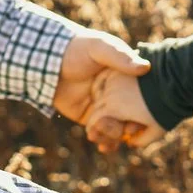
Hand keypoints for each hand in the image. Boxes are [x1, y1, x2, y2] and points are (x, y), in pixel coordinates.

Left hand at [53, 29, 149, 151]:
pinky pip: (102, 134)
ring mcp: (105, 108)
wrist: (47, 61)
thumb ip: (120, 57)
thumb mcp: (100, 47)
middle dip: (129, 127)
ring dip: (114, 136)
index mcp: (127, 77)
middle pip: (133, 117)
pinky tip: (102, 144)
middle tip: (124, 131)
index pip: (144, 98)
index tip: (138, 119)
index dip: (144, 111)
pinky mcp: (91, 119)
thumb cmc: (76, 49)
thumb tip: (145, 68)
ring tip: (103, 133)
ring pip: (118, 129)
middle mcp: (119, 94)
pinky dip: (104, 141)